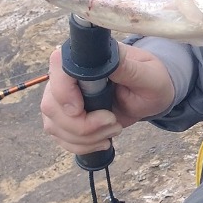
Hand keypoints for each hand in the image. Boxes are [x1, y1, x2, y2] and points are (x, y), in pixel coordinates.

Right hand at [40, 43, 174, 155]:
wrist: (150, 95)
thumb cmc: (151, 78)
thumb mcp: (148, 74)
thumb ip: (127, 68)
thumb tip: (106, 60)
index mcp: (87, 57)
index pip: (58, 69)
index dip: (63, 93)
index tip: (81, 109)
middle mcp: (67, 76)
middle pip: (52, 106)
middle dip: (82, 125)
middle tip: (113, 122)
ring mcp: (62, 98)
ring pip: (54, 126)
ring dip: (86, 138)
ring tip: (114, 128)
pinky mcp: (64, 117)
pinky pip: (61, 138)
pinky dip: (83, 145)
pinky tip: (103, 139)